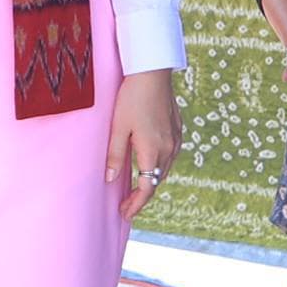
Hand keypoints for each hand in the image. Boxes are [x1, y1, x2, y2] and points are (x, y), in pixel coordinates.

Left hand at [107, 69, 179, 222]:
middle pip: (157, 181)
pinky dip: (158, 167)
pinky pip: (169, 156)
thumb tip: (109, 180)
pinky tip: (148, 166)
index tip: (124, 214)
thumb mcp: (118, 127)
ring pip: (164, 170)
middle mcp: (169, 149)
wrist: (153, 72)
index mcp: (152, 150)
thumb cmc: (132, 98)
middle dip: (142, 196)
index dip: (136, 204)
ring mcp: (176, 139)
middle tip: (125, 205)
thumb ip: (115, 155)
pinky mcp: (178, 131)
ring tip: (135, 190)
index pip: (147, 187)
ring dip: (151, 181)